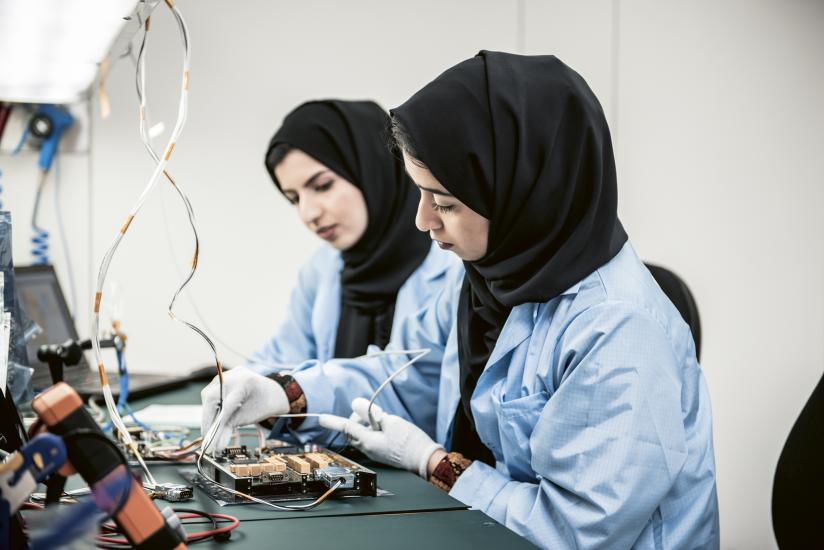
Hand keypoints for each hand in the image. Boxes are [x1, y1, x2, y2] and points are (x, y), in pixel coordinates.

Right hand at [200, 368, 288, 452]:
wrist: (271, 393)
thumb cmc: (262, 405)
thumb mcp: (248, 418)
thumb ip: (230, 429)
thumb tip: (216, 446)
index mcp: (245, 383)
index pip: (226, 406)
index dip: (216, 424)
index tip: (210, 440)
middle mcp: (234, 375)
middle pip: (211, 396)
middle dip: (207, 417)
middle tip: (207, 434)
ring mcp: (228, 374)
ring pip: (208, 394)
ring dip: (207, 412)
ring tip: (211, 427)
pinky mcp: (223, 377)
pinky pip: (211, 391)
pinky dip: (211, 406)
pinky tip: (214, 416)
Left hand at [318, 397, 442, 477]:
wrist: (424, 460)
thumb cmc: (410, 441)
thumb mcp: (390, 421)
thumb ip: (371, 413)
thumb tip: (356, 404)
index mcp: (368, 441)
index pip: (346, 427)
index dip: (333, 421)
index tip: (321, 418)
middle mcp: (368, 448)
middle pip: (352, 431)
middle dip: (357, 419)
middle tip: (372, 414)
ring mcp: (374, 452)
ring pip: (360, 435)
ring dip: (365, 425)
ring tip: (383, 421)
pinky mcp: (380, 452)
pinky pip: (369, 439)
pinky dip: (372, 430)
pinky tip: (385, 428)